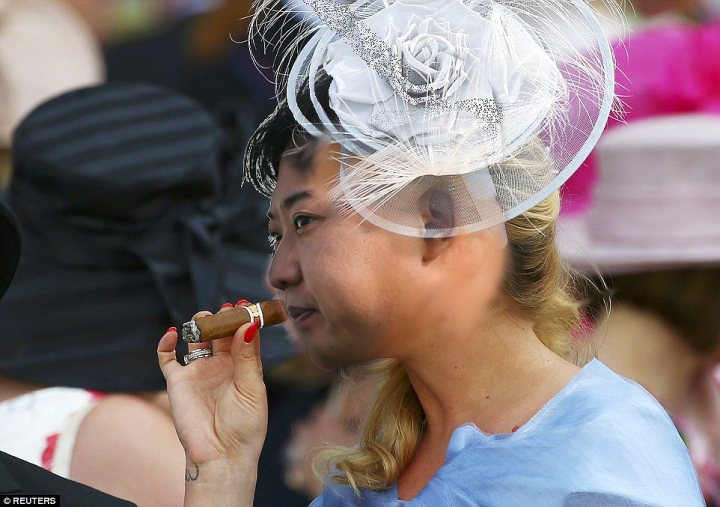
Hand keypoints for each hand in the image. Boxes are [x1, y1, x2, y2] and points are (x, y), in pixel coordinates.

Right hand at [157, 304, 267, 469]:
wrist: (222, 456)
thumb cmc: (245, 426)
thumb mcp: (252, 389)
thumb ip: (248, 357)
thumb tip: (248, 325)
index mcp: (243, 367)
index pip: (243, 336)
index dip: (244, 320)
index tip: (246, 305)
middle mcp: (221, 366)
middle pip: (220, 333)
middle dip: (222, 318)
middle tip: (226, 308)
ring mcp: (199, 372)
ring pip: (196, 340)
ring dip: (199, 326)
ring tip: (205, 318)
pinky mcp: (178, 382)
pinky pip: (168, 358)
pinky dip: (167, 343)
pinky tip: (174, 334)